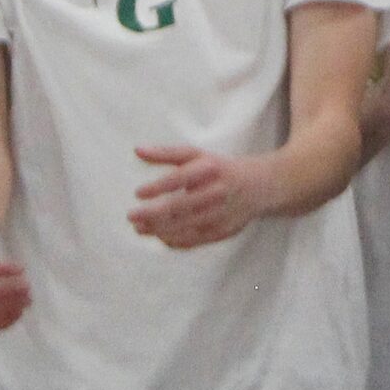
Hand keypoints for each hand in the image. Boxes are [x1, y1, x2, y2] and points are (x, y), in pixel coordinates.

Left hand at [129, 145, 271, 246]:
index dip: (157, 187)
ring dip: (159, 229)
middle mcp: (217, 192)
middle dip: (153, 214)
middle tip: (131, 216)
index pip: (180, 179)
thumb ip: (166, 153)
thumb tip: (136, 150)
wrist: (259, 186)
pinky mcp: (223, 231)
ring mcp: (221, 214)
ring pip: (185, 227)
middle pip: (181, 207)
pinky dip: (174, 240)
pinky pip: (194, 240)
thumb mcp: (197, 155)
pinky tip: (159, 236)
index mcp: (210, 169)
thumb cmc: (219, 168)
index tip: (137, 193)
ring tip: (139, 228)